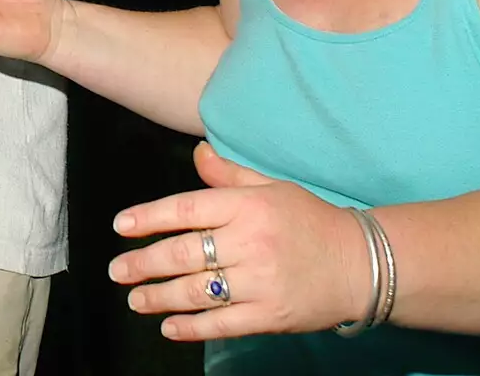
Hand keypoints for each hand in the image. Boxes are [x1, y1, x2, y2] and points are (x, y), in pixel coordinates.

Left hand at [107, 142, 370, 340]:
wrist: (362, 264)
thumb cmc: (309, 220)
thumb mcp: (270, 187)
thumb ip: (228, 174)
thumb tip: (196, 153)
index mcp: (248, 206)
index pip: (186, 209)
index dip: (149, 217)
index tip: (122, 226)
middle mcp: (250, 242)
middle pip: (184, 253)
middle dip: (144, 263)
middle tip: (117, 270)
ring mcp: (260, 282)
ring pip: (197, 291)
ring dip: (159, 296)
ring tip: (134, 299)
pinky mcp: (271, 315)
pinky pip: (222, 323)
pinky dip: (192, 327)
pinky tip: (168, 326)